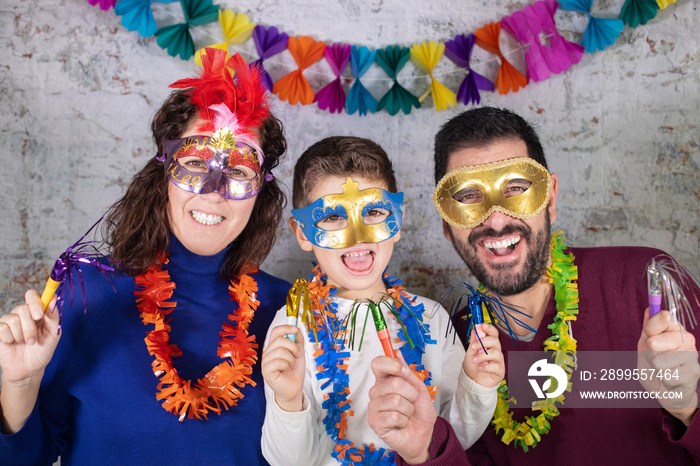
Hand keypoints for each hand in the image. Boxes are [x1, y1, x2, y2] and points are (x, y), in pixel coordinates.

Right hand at [1, 289, 61, 432]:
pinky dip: (10, 339)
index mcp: (37, 311)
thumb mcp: (53, 334)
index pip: (32, 294)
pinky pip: (3, 328)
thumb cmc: (43, 349)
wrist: (29, 369)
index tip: (39, 315)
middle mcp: (22, 313)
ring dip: (22, 335)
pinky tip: (13, 344)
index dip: (35, 301)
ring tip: (26, 343)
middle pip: (23, 307)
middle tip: (33, 339)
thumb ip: (53, 317)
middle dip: (30, 327)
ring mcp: (9, 321)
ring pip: (13, 318)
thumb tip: (53, 298)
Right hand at [261, 325, 305, 411]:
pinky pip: (278, 362)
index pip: (275, 331)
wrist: (294, 387)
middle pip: (279, 340)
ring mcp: (265, 362)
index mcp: (274, 346)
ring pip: (280, 351)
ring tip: (292, 365)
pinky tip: (288, 370)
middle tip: (298, 356)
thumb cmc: (294, 370)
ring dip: (291, 359)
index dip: (285, 328)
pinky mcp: (266, 371)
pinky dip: (287, 365)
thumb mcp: (299, 352)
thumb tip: (296, 329)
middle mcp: (268, 352)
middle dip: (293, 347)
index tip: (295, 329)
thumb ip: (298, 340)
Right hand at [367, 355, 436, 464]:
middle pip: (393, 382)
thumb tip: (397, 352)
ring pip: (395, 400)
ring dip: (408, 409)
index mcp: (385, 380)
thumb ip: (407, 372)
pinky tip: (401, 423)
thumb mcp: (419, 388)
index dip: (392, 364)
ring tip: (407, 414)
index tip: (403, 370)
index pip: (378, 363)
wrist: (423, 435)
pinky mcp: (374, 422)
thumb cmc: (419, 412)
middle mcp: (376, 392)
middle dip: (411, 393)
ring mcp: (374, 407)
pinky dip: (403, 420)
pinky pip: (393, 416)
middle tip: (411, 401)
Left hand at [463, 323, 504, 387]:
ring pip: (496, 353)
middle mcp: (496, 351)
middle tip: (473, 347)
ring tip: (475, 360)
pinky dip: (486, 367)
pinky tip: (481, 368)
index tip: (482, 325)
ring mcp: (499, 361)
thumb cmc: (473, 366)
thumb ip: (474, 341)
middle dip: (483, 342)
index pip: (493, 334)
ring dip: (483, 356)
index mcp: (489, 345)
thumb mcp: (470, 352)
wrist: (473, 382)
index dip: (489, 328)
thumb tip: (476, 328)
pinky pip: (496, 366)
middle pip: (495, 341)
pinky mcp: (500, 371)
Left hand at [638, 309, 699, 425]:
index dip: (650, 329)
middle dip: (649, 355)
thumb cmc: (654, 367)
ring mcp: (692, 355)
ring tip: (664, 371)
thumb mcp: (645, 346)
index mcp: (676, 330)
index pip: (662, 318)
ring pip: (658, 361)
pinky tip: (672, 380)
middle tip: (656, 361)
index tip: (650, 338)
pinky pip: (666, 374)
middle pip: (654, 342)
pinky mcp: (694, 372)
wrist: (667, 392)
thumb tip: (649, 309)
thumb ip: (648, 329)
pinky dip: (664, 379)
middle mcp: (687, 339)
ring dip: (656, 369)